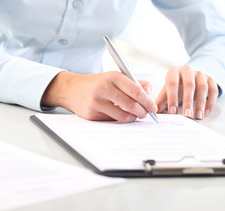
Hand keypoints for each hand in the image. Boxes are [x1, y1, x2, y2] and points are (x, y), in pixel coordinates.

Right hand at [41, 71, 156, 121]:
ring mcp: (97, 102)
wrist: (71, 89)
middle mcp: (104, 88)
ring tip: (135, 116)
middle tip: (146, 114)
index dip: (147, 101)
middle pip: (131, 104)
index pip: (136, 90)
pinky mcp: (92, 114)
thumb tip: (150, 93)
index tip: (153, 107)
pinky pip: (113, 120)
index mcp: (113, 76)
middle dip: (142, 112)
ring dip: (133, 118)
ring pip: (123, 116)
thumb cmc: (98, 83)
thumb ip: (134, 83)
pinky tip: (122, 116)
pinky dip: (121, 120)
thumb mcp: (115, 77)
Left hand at [155, 66, 217, 119]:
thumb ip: (160, 101)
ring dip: (201, 103)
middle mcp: (187, 71)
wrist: (189, 78)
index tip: (173, 111)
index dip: (172, 97)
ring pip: (203, 87)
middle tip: (187, 115)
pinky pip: (213, 90)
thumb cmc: (176, 87)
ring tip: (197, 116)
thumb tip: (152, 111)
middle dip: (188, 101)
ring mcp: (200, 74)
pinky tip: (205, 113)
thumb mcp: (166, 92)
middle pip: (189, 84)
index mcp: (174, 72)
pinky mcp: (210, 79)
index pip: (172, 83)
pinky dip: (210, 102)